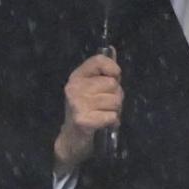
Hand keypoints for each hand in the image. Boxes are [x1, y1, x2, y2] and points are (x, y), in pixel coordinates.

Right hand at [53, 50, 123, 172]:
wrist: (72, 140)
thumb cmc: (86, 111)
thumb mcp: (92, 88)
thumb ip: (103, 71)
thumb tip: (112, 49)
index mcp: (77, 76)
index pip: (99, 61)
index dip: (113, 69)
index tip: (115, 78)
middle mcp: (74, 87)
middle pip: (112, 84)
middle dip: (116, 96)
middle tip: (106, 105)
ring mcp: (77, 103)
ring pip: (114, 101)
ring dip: (115, 110)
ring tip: (104, 114)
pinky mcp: (83, 120)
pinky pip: (111, 116)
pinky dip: (112, 122)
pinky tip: (104, 124)